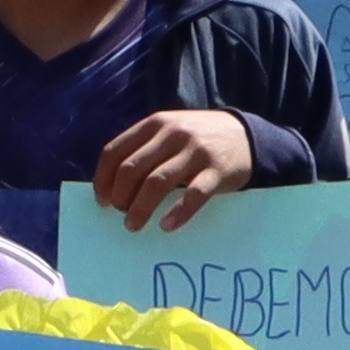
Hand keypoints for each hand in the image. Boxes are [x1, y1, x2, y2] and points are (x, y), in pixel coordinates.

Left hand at [91, 108, 258, 230]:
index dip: (103, 179)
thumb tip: (111, 185)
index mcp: (155, 124)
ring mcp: (196, 152)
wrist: (246, 137)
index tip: (102, 201)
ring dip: (140, 209)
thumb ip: (143, 148)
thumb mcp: (169, 131)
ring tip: (133, 226)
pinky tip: (167, 225)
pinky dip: (177, 213)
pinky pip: (193, 195)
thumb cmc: (197, 139)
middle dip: (120, 197)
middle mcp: (173, 134)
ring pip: (157, 183)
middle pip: (132, 170)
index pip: (115, 151)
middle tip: (121, 214)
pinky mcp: (217, 171)